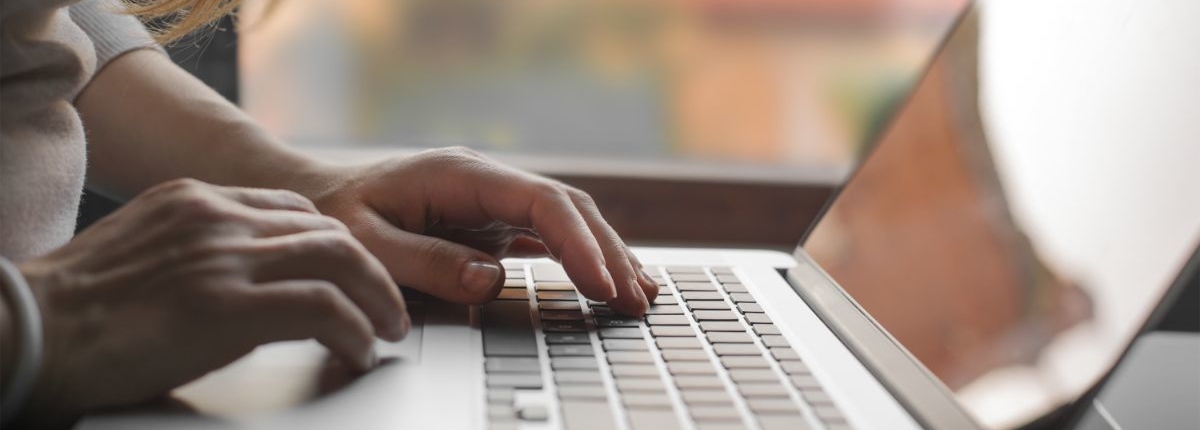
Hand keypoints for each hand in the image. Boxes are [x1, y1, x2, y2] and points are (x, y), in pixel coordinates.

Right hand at [15, 179, 406, 424]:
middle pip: (329, 230)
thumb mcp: (144, 249)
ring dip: (376, 299)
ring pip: (339, 259)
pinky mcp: (226, 306)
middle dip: (371, 271)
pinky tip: (357, 351)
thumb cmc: (76, 306)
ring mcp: (223, 258)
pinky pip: (321, 307)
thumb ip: (197, 247)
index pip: (295, 208)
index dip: (337, 243)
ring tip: (386, 329)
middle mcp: (217, 217)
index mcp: (195, 199)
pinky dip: (353, 329)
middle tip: (389, 307)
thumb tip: (245, 277)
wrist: (29, 331)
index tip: (354, 272)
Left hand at [306, 147, 657, 314]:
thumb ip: (426, 262)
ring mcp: (493, 201)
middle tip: (636, 301)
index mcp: (461, 174)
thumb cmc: (337, 218)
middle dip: (607, 253)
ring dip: (605, 255)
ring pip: (567, 220)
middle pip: (567, 209)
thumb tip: (491, 278)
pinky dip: (583, 257)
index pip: (541, 203)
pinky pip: (550, 235)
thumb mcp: (366, 243)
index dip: (578, 243)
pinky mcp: (493, 222)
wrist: (320, 198)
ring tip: (639, 295)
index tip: (601, 284)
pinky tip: (608, 280)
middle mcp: (486, 182)